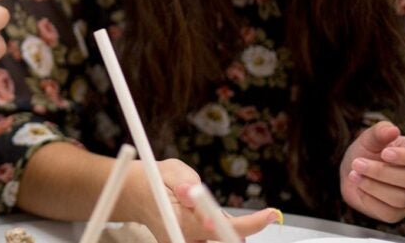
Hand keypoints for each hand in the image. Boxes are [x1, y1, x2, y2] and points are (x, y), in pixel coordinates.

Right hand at [128, 159, 279, 242]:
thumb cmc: (153, 179)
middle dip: (238, 227)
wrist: (133, 194)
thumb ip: (185, 181)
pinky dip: (214, 228)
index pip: (219, 228)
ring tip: (199, 206)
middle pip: (226, 240)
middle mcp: (183, 238)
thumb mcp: (169, 170)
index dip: (249, 224)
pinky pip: (210, 239)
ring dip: (221, 226)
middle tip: (243, 211)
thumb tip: (192, 192)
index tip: (271, 214)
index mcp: (179, 220)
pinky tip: (200, 216)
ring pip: (219, 239)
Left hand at [340, 120, 404, 222]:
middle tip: (358, 163)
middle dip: (380, 171)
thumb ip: (379, 132)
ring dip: (372, 185)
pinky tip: (360, 187)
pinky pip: (388, 211)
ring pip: (401, 198)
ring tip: (354, 174)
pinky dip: (369, 198)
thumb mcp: (369, 138)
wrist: (350, 172)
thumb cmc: (366, 152)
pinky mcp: (396, 212)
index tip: (385, 153)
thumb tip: (392, 129)